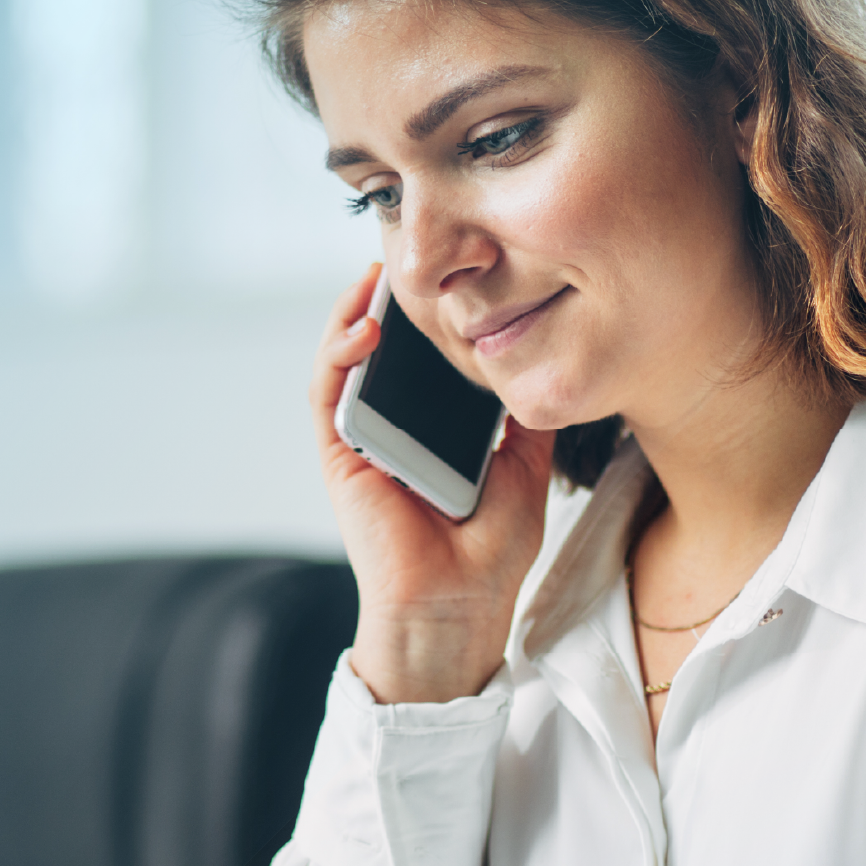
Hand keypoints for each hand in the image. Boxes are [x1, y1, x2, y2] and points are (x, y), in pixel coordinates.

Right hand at [313, 266, 556, 703]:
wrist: (460, 608)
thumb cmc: (489, 554)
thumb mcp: (526, 468)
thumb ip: (526, 418)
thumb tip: (538, 360)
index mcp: (433, 433)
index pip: (423, 362)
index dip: (431, 319)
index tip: (454, 276)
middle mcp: (392, 432)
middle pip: (382, 353)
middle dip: (392, 301)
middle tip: (414, 256)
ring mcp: (362, 442)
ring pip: (345, 361)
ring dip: (355, 313)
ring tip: (380, 275)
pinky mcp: (339, 458)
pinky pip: (327, 394)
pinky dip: (337, 354)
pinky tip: (364, 327)